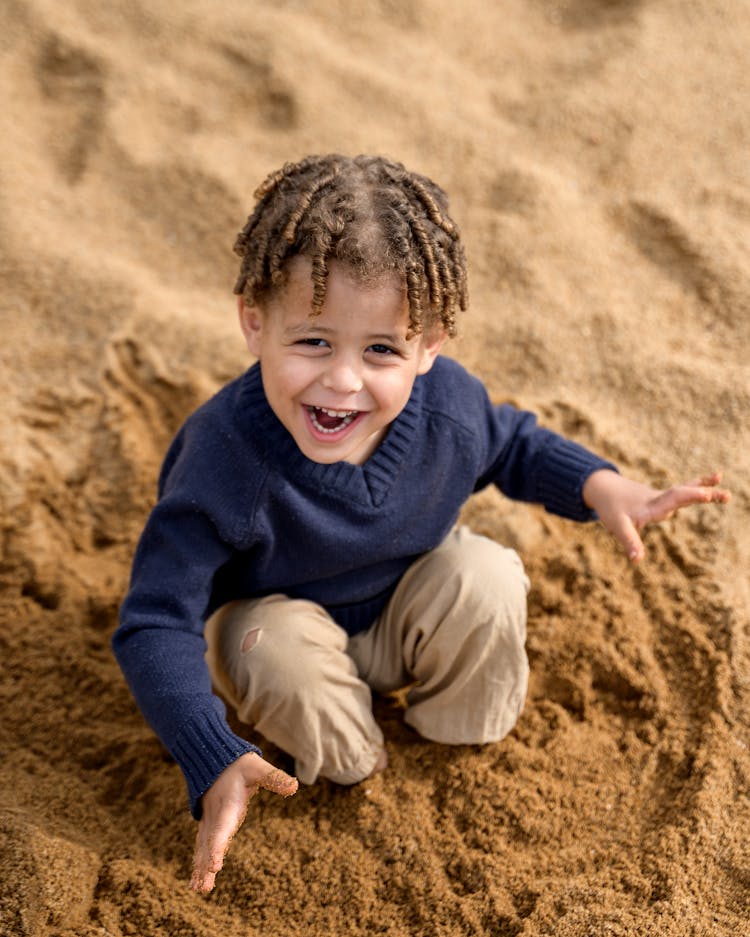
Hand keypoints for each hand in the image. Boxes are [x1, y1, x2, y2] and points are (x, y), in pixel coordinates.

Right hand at [190, 752, 297, 894]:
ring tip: (199, 889)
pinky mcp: (208, 824)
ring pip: (203, 847)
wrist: (213, 759)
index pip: (222, 828)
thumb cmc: (240, 764)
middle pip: (210, 843)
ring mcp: (209, 820)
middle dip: (207, 865)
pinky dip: (198, 862)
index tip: (215, 866)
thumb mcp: (258, 768)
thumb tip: (295, 786)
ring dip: (201, 867)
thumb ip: (274, 778)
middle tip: (204, 888)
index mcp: (228, 805)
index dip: (218, 847)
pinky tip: (196, 880)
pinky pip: (201, 845)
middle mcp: (216, 816)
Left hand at [582, 469, 730, 562]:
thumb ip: (630, 542)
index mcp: (651, 506)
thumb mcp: (618, 526)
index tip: (706, 494)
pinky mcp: (661, 498)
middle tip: (727, 494)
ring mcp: (661, 497)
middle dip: (703, 494)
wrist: (602, 488)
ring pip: (685, 490)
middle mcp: (659, 499)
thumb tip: (637, 560)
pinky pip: (683, 492)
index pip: (673, 499)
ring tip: (721, 477)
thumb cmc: (610, 507)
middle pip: (684, 494)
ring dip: (704, 487)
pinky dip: (696, 488)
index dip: (689, 496)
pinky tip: (709, 487)